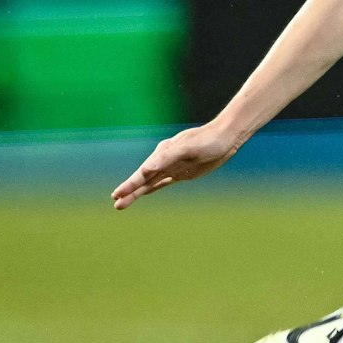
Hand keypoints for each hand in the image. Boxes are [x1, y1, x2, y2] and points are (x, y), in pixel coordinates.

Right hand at [112, 123, 240, 208]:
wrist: (225, 137)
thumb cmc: (207, 140)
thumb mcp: (188, 148)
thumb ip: (167, 158)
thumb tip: (147, 168)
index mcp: (163, 153)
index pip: (143, 172)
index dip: (130, 184)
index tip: (117, 194)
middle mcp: (164, 160)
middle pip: (143, 179)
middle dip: (130, 192)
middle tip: (116, 205)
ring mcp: (172, 167)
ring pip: (151, 183)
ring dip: (138, 192)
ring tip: (123, 203)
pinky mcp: (182, 172)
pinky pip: (163, 182)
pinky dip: (153, 187)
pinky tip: (145, 192)